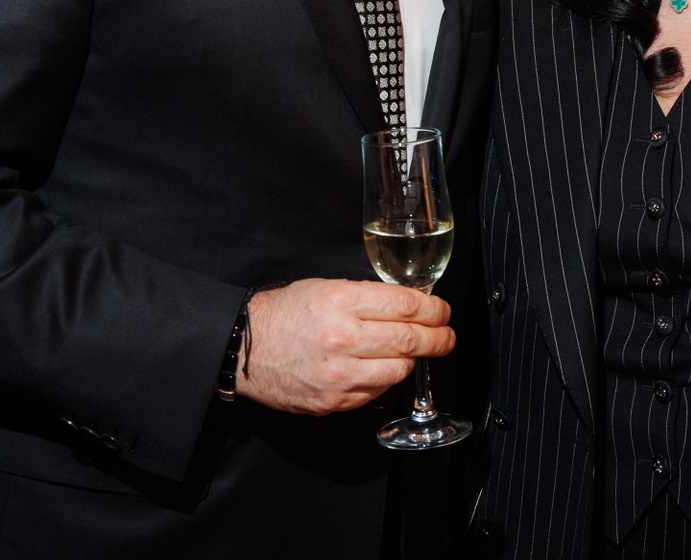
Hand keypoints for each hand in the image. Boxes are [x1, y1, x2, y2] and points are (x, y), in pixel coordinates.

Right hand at [236, 279, 453, 414]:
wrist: (242, 349)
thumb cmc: (285, 314)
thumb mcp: (325, 288)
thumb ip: (367, 297)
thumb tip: (410, 306)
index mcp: (340, 302)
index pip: (405, 306)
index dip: (434, 310)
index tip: (443, 312)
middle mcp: (341, 338)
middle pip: (409, 340)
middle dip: (438, 338)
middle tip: (447, 336)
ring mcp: (338, 374)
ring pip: (399, 371)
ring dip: (413, 361)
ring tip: (415, 352)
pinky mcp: (333, 401)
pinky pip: (376, 392)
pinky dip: (386, 380)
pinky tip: (381, 368)